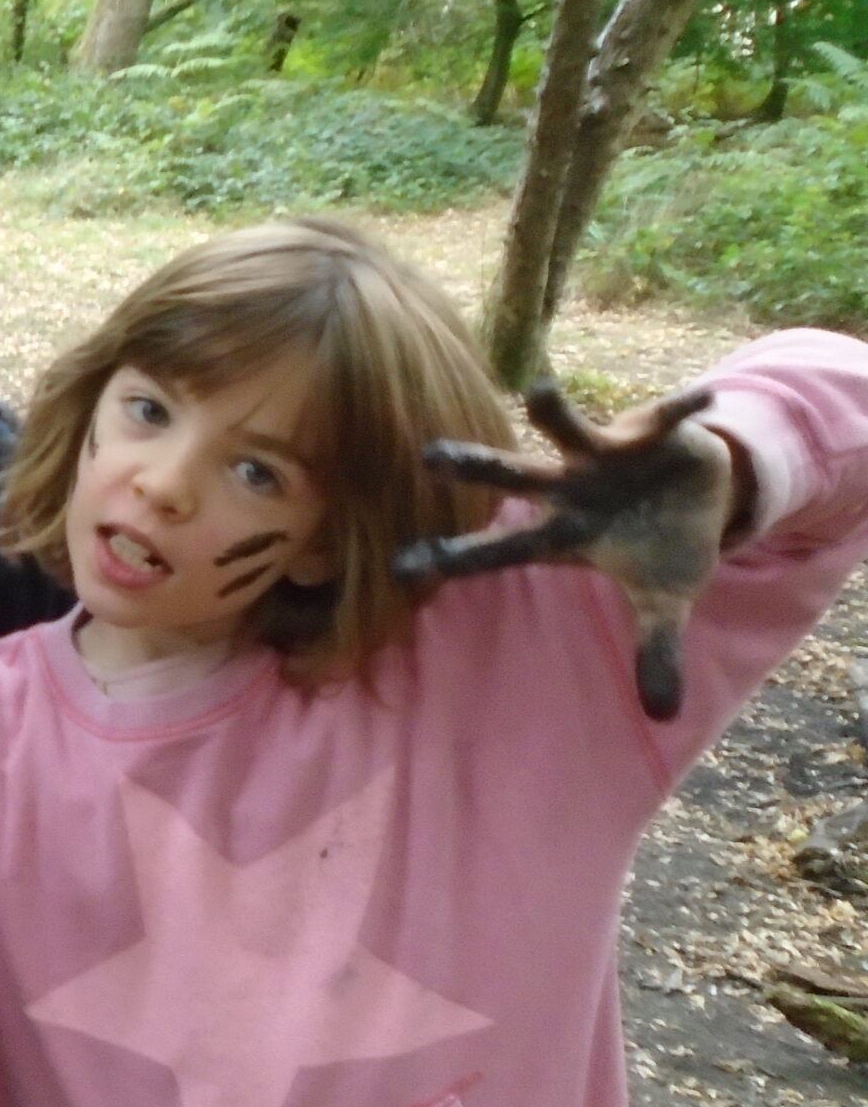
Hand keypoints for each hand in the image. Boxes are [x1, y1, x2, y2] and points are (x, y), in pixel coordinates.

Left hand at [395, 383, 739, 719]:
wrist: (702, 496)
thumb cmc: (662, 547)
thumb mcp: (664, 601)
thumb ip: (655, 649)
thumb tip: (664, 715)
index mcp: (562, 535)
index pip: (499, 550)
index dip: (457, 557)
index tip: (403, 565)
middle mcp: (570, 490)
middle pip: (515, 477)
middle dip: (477, 466)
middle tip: (430, 454)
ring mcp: (604, 454)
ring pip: (568, 430)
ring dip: (556, 414)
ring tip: (540, 391)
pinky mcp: (649, 430)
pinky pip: (664, 417)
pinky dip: (681, 409)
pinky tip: (703, 399)